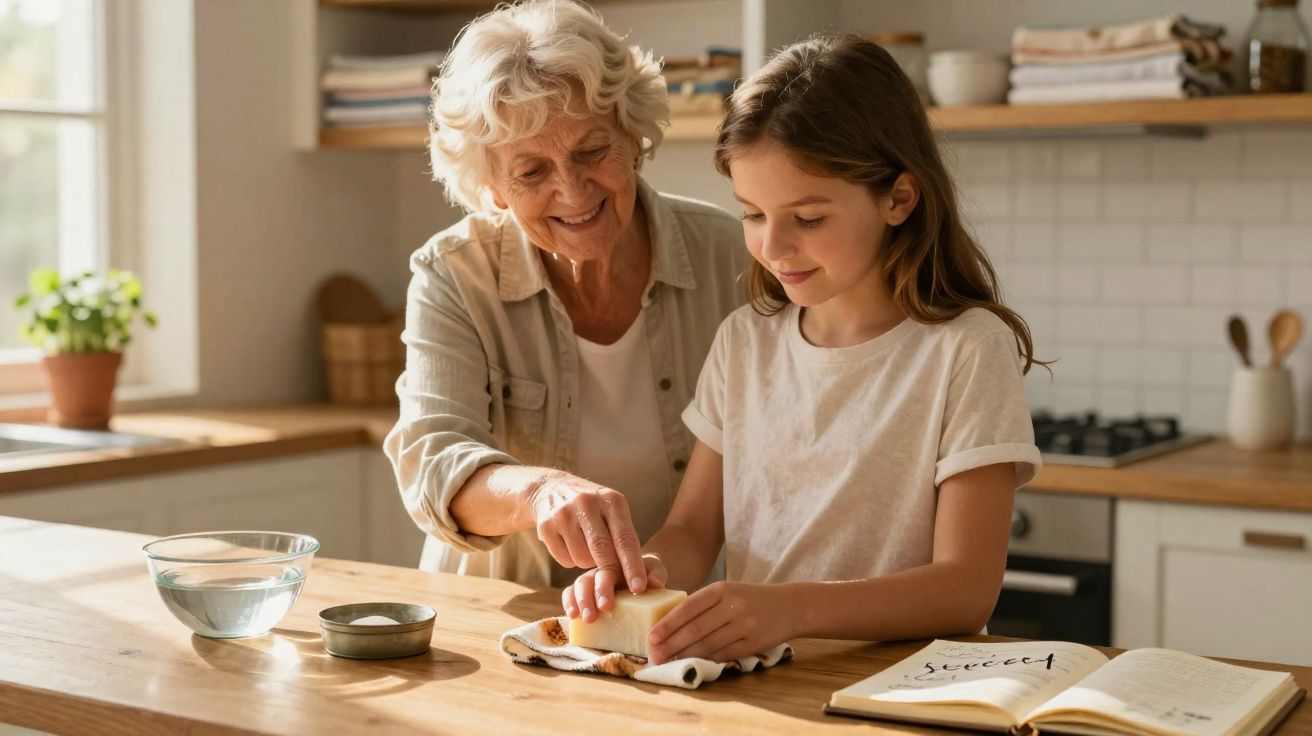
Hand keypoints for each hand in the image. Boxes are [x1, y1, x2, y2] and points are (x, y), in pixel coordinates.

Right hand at [527, 471, 648, 594]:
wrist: (551, 489)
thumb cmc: (594, 510)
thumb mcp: (612, 512)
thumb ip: (625, 539)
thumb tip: (643, 581)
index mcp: (612, 501)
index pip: (625, 538)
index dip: (633, 565)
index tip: (639, 588)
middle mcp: (588, 504)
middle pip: (602, 550)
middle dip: (608, 579)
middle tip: (610, 603)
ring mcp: (564, 514)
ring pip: (581, 558)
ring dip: (588, 564)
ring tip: (588, 550)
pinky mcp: (546, 526)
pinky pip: (564, 559)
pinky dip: (570, 561)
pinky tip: (570, 544)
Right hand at [562, 554, 667, 621]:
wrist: (633, 579)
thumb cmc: (645, 572)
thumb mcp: (654, 569)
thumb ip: (656, 573)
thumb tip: (655, 584)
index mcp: (621, 556)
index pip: (624, 558)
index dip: (631, 570)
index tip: (637, 589)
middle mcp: (601, 565)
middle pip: (598, 571)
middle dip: (602, 588)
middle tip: (605, 605)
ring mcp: (588, 577)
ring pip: (581, 582)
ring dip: (584, 599)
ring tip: (590, 617)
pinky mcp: (577, 590)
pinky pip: (569, 593)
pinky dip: (569, 602)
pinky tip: (573, 614)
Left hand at [646, 581, 794, 664]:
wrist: (789, 606)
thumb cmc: (750, 599)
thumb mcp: (727, 592)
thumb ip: (702, 605)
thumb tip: (668, 626)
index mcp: (722, 589)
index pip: (688, 607)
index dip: (667, 624)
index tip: (650, 637)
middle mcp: (732, 605)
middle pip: (695, 629)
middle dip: (671, 644)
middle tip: (654, 656)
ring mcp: (744, 625)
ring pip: (708, 644)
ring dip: (685, 655)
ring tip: (668, 662)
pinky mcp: (753, 643)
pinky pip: (723, 654)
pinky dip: (705, 659)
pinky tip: (692, 662)